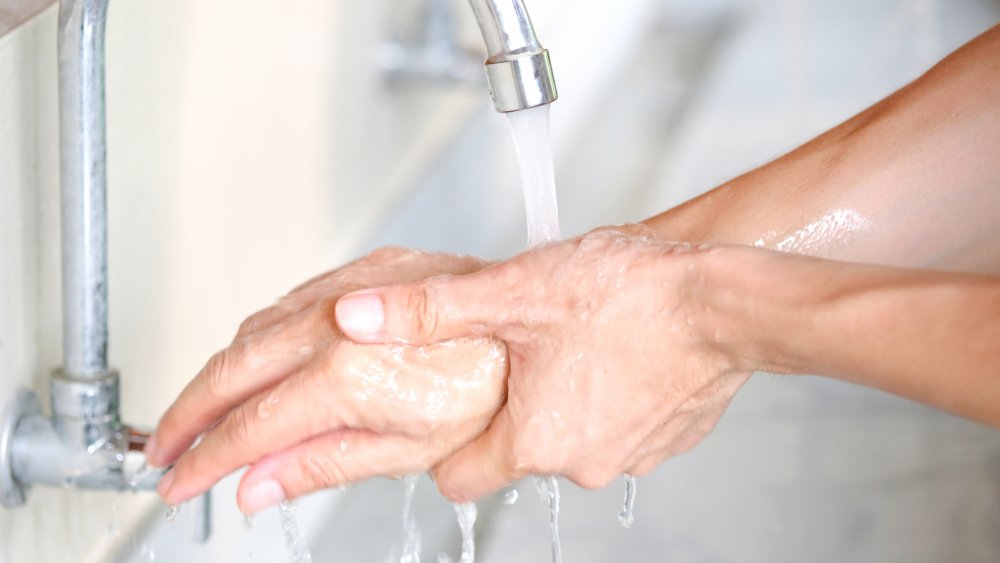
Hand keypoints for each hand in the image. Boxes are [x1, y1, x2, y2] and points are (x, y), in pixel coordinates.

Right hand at [146, 248, 508, 513]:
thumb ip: (324, 463)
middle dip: (187, 414)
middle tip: (163, 449)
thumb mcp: (413, 449)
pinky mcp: (370, 267)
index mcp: (348, 378)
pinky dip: (255, 334)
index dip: (205, 460)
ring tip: (196, 410)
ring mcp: (352, 288)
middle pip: (233, 371)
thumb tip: (257, 487)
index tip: (178, 482)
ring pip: (254, 330)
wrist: (544, 325)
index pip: (250, 426)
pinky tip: (251, 354)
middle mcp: (339, 322)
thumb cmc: (497, 389)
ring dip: (216, 372)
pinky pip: (290, 300)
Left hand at [335, 227, 752, 501]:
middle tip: (524, 345)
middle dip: (513, 401)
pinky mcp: (667, 440)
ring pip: (571, 434)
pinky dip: (611, 394)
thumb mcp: (511, 292)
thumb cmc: (629, 297)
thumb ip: (427, 311)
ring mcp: (630, 457)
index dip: (446, 438)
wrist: (728, 301)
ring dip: (565, 393)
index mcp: (532, 441)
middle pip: (517, 448)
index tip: (452, 403)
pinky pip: (618, 424)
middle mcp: (580, 464)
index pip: (457, 477)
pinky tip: (618, 349)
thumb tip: (353, 318)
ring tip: (577, 338)